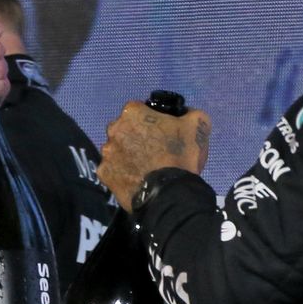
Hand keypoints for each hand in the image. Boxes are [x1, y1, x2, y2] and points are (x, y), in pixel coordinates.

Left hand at [98, 101, 212, 208]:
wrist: (169, 192)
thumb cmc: (180, 154)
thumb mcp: (198, 126)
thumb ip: (191, 113)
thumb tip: (187, 114)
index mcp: (132, 113)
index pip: (139, 110)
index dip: (151, 120)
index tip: (161, 132)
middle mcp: (113, 129)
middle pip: (124, 129)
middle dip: (135, 136)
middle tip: (153, 150)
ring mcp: (107, 153)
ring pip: (116, 150)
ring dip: (127, 155)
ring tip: (145, 168)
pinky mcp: (104, 174)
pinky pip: (113, 170)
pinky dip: (122, 174)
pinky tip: (136, 179)